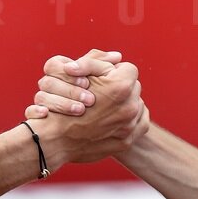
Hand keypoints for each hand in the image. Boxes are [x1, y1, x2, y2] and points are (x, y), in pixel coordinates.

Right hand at [24, 51, 147, 167]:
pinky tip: (116, 118)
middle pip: (134, 87)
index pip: (128, 69)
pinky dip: (131, 120)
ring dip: (126, 103)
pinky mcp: (127, 141)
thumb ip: (97, 60)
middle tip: (105, 92)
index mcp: (120, 86)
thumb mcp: (77, 73)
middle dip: (121, 87)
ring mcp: (129, 126)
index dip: (114, 72)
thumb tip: (118, 57)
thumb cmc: (64, 102)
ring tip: (108, 106)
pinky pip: (140, 123)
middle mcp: (130, 107)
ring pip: (137, 104)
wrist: (56, 138)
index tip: (104, 78)